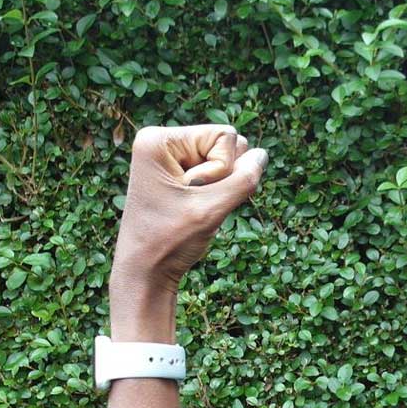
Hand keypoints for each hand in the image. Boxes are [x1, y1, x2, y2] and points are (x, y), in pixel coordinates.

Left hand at [111, 124, 268, 296]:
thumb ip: (243, 180)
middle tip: (194, 203)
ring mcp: (170, 158)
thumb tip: (262, 155)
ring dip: (221, 187)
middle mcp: (162, 142)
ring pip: (226, 160)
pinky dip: (216, 193)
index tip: (192, 196)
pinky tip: (196, 209)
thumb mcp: (211, 210)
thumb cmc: (169, 241)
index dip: (222, 169)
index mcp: (158, 140)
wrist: (144, 272)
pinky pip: (217, 173)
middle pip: (226, 144)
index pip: (224, 136)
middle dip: (223, 177)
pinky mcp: (178, 174)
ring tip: (194, 208)